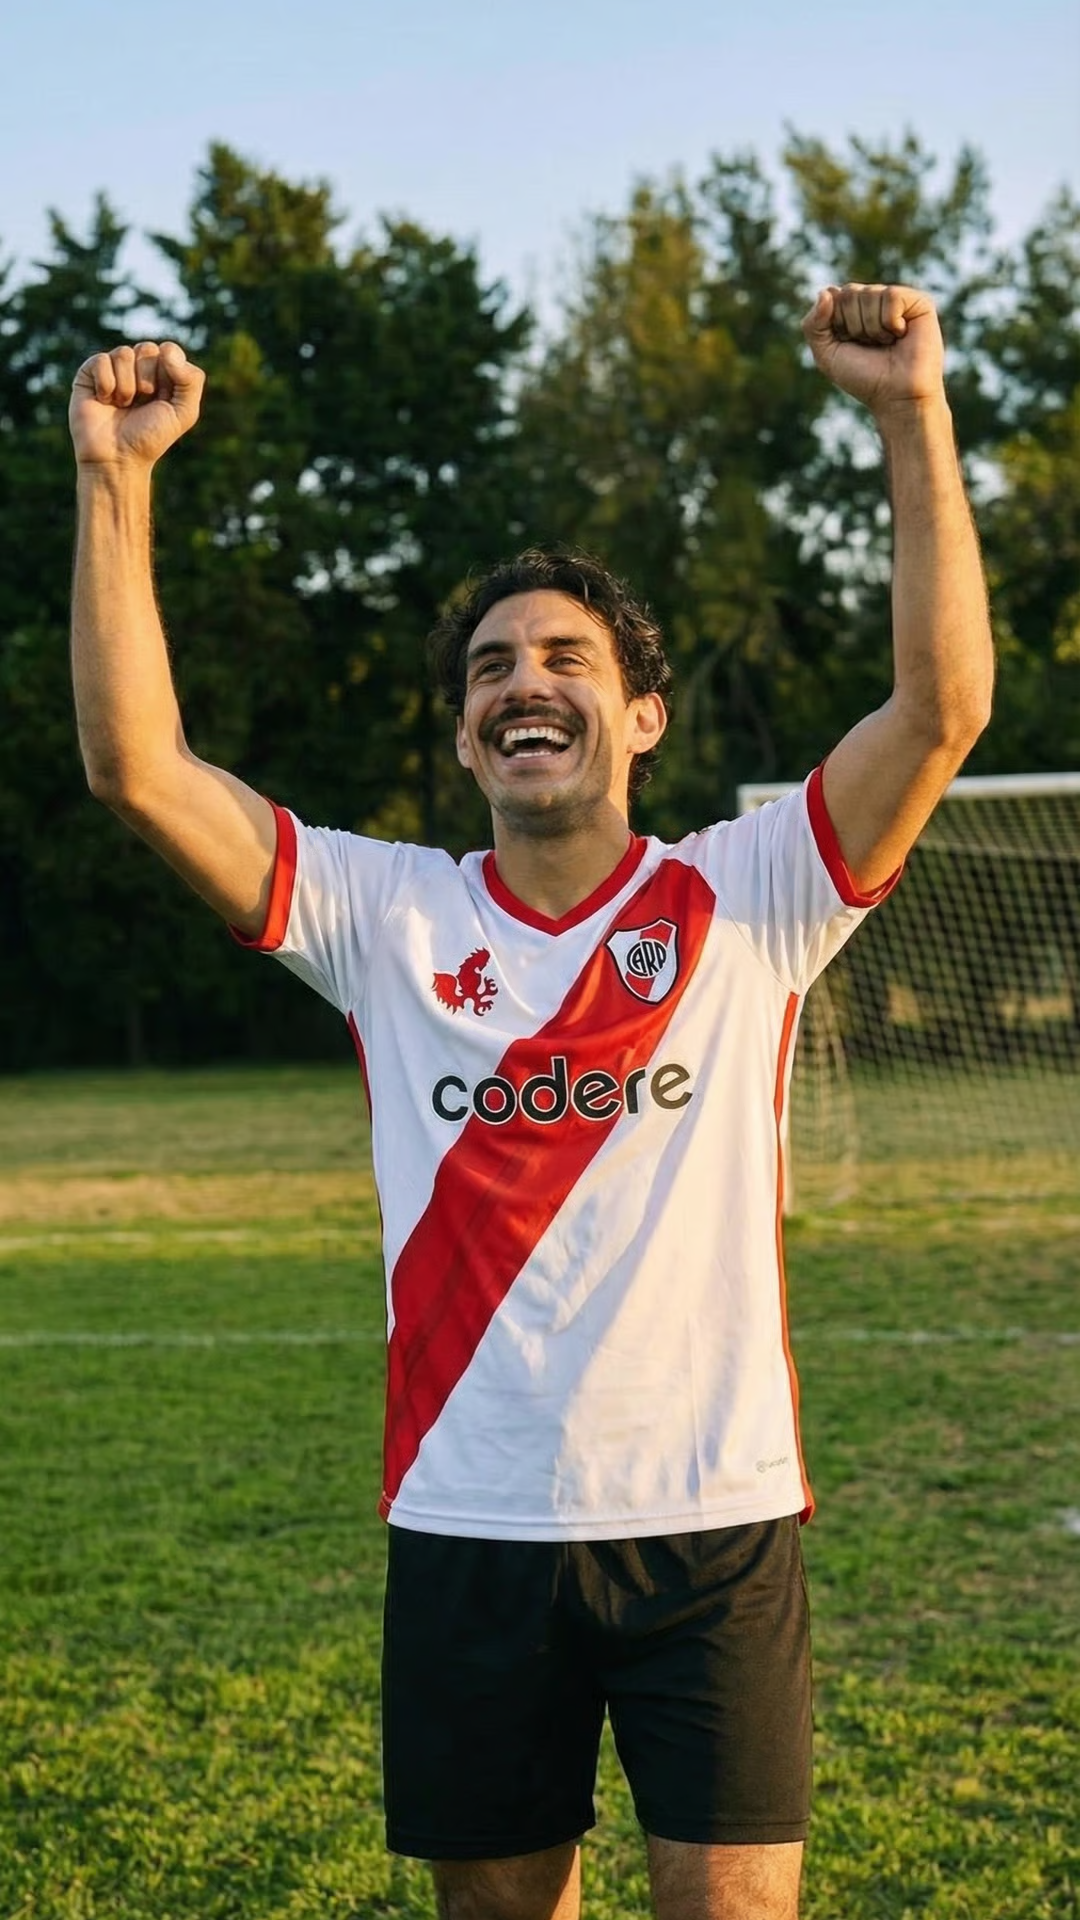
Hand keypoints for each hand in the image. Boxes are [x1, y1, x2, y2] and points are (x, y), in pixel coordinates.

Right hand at [70, 341, 205, 468]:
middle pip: (147, 348)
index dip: (167, 375)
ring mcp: (113, 369)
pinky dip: (107, 385)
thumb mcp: (184, 412)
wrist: (117, 458)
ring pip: (124, 353)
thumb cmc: (150, 437)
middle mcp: (137, 368)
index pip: (169, 350)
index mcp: (162, 374)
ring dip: (126, 386)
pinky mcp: (89, 373)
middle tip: (141, 402)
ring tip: (122, 405)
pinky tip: (104, 401)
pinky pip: (101, 360)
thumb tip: (167, 349)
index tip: (162, 399)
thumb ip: (191, 380)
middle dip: (147, 380)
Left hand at [802, 284, 943, 416]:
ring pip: (869, 293)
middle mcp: (873, 301)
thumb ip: (813, 324)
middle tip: (870, 345)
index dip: (836, 324)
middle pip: (849, 293)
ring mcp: (896, 299)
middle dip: (854, 326)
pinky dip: (890, 322)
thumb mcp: (826, 355)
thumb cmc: (863, 378)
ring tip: (887, 342)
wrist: (896, 396)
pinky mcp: (918, 301)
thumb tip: (826, 291)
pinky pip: (891, 295)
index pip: (832, 295)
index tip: (849, 344)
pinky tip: (901, 334)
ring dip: (872, 327)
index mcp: (852, 310)